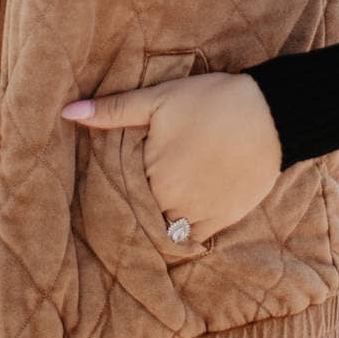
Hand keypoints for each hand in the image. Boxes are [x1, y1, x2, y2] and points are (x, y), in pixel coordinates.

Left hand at [61, 73, 282, 241]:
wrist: (271, 115)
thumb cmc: (211, 101)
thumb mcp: (158, 99)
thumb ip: (113, 110)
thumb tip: (66, 113)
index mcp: (150, 174)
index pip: (118, 192)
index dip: (114, 186)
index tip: (112, 180)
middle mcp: (171, 202)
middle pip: (141, 212)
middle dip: (135, 203)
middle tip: (138, 188)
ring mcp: (198, 214)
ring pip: (164, 228)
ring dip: (158, 217)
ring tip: (159, 199)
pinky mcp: (222, 220)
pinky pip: (192, 238)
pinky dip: (183, 230)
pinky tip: (181, 212)